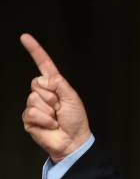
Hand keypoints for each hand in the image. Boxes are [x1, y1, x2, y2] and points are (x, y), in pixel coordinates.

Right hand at [21, 33, 91, 162]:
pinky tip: (50, 126)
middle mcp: (43, 93)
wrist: (72, 141)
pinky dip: (45, 120)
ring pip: (34, 99)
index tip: (25, 37)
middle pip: (36, 83)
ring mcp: (34, 106)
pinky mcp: (29, 119)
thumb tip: (44, 77)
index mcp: (55, 86)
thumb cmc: (76, 120)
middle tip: (60, 109)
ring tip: (56, 118)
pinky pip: (32, 113)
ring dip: (49, 111)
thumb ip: (59, 84)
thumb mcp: (72, 98)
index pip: (43, 65)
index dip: (35, 51)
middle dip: (51, 96)